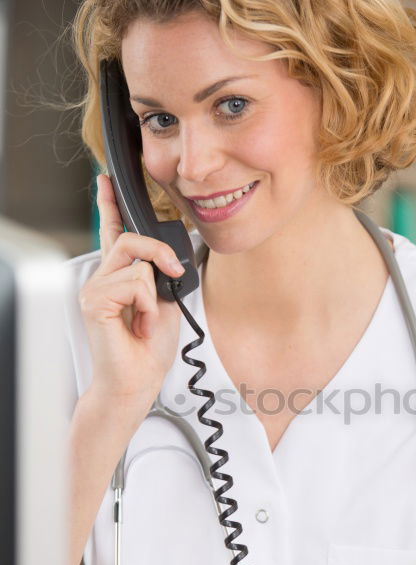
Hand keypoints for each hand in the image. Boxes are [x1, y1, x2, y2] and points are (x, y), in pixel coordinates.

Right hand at [78, 174, 185, 406]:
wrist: (137, 383)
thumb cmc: (148, 352)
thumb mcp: (166, 304)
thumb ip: (163, 276)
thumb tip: (172, 259)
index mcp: (118, 278)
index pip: (112, 233)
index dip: (110, 205)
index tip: (107, 182)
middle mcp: (102, 279)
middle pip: (131, 238)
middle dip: (160, 255)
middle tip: (172, 277)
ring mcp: (94, 289)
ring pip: (138, 265)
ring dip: (153, 297)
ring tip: (145, 322)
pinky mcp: (94, 301)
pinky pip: (135, 284)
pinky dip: (146, 307)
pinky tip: (138, 326)